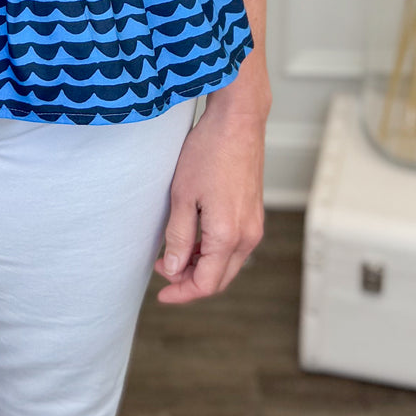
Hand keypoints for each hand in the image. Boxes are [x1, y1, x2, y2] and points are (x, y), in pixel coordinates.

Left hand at [152, 95, 266, 303]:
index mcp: (228, 235)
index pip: (207, 283)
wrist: (237, 122)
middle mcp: (248, 236)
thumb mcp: (182, 196)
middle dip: (191, 281)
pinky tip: (194, 238)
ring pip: (228, 263)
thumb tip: (174, 269)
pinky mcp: (254, 214)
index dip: (182, 293)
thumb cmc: (208, 153)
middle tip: (163, 271)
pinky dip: (213, 251)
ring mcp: (254, 225)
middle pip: (220, 278)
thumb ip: (179, 237)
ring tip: (174, 253)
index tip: (161, 294)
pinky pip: (234, 246)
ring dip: (202, 265)